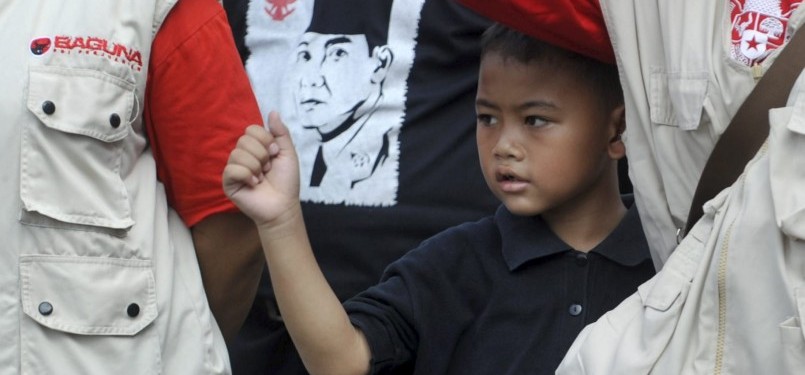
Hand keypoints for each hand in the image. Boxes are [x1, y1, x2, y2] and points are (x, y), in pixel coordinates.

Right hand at [223, 111, 299, 226]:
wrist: (283, 205)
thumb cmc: (286, 181)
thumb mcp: (287, 153)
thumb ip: (281, 132)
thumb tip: (273, 111)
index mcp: (255, 147)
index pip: (251, 129)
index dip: (265, 140)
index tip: (274, 154)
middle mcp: (242, 155)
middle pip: (244, 140)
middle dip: (262, 155)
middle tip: (268, 169)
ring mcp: (234, 169)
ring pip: (238, 154)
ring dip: (256, 167)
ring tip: (261, 178)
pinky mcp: (228, 182)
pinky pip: (232, 169)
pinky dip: (248, 176)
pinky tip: (254, 184)